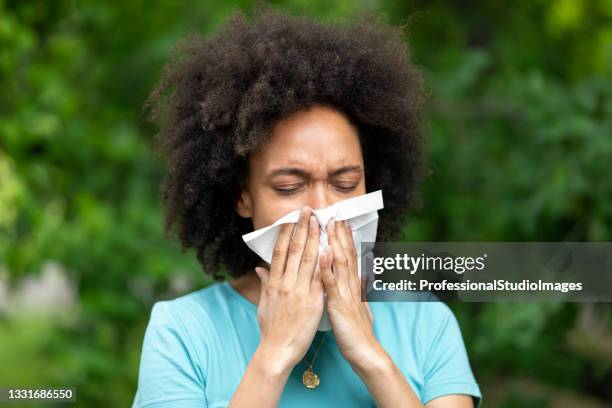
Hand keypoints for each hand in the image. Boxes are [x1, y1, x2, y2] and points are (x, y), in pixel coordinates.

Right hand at [253, 206, 324, 371]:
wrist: (277, 351)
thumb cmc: (270, 329)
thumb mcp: (263, 304)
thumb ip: (264, 283)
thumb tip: (260, 268)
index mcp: (274, 282)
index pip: (279, 251)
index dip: (286, 232)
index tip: (291, 218)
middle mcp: (285, 283)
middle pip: (294, 249)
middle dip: (302, 228)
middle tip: (309, 211)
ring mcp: (299, 291)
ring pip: (308, 258)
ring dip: (315, 238)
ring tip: (320, 221)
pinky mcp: (313, 301)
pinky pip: (320, 277)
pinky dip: (325, 262)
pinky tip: (330, 248)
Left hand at [320, 218, 379, 368]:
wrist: (365, 353)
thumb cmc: (358, 333)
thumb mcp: (358, 308)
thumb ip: (358, 290)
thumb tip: (363, 277)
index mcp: (353, 286)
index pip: (349, 257)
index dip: (345, 239)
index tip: (340, 222)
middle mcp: (352, 285)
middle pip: (347, 254)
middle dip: (341, 234)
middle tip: (335, 214)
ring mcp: (346, 293)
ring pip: (341, 263)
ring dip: (336, 242)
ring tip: (330, 225)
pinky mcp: (340, 304)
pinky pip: (332, 283)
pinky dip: (328, 267)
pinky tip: (324, 253)